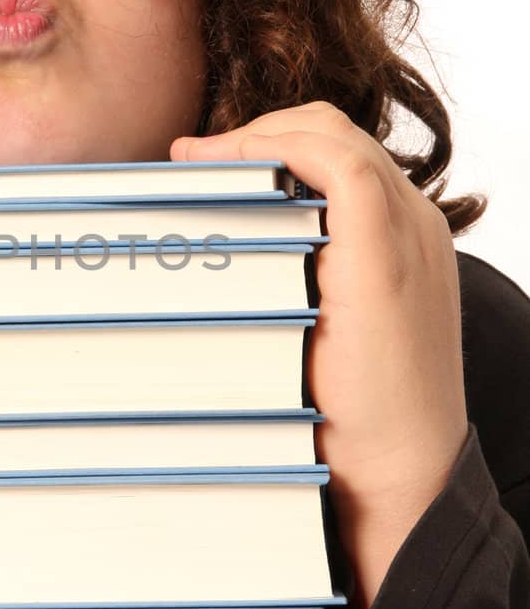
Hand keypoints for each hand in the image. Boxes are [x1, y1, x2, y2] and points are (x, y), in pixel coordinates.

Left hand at [170, 101, 468, 608]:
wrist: (399, 475)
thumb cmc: (351, 420)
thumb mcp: (319, 333)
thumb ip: (290, 287)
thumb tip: (214, 270)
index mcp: (401, 239)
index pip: (338, 157)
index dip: (271, 145)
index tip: (206, 166)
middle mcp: (414, 224)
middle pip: (334, 135)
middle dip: (258, 133)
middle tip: (193, 158)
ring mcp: (408, 232)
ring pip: (334, 136)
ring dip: (259, 135)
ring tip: (201, 159)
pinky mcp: (387, 252)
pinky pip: (339, 163)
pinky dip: (281, 149)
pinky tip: (232, 167)